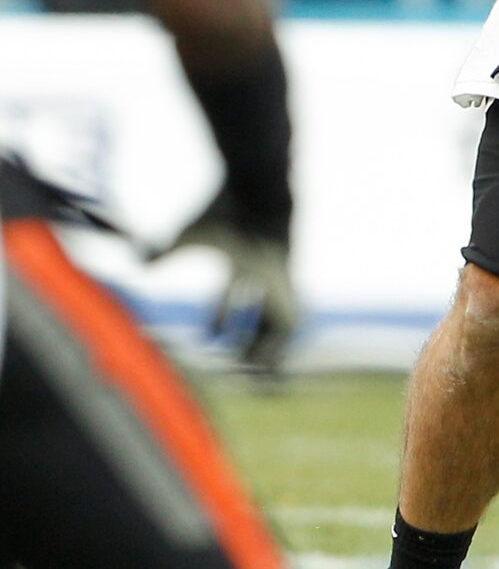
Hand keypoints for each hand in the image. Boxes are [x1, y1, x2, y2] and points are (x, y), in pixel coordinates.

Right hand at [147, 185, 297, 375]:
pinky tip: (262, 368)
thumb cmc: (227, 213)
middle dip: (247, 336)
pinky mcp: (292, 287)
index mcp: (241, 258)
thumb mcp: (191, 235)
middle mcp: (263, 271)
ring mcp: (280, 280)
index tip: (208, 338)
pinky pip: (290, 328)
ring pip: (276, 322)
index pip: (233, 293)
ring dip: (262, 348)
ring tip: (244, 373)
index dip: (222, 316)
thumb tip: (136, 263)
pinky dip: (278, 349)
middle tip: (233, 363)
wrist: (262, 195)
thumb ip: (165, 252)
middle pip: (259, 311)